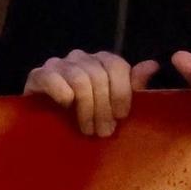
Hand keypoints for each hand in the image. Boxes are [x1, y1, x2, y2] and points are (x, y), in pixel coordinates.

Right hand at [23, 50, 159, 137]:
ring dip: (87, 109)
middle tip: (104, 131)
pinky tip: (65, 109)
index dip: (121, 93)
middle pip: (99, 75)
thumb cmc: (87, 115)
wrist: (47, 126)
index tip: (121, 117)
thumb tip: (153, 66)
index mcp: (102, 60)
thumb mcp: (114, 104)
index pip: (117, 65)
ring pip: (80, 79)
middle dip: (104, 108)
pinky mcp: (37, 74)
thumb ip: (133, 86)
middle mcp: (80, 57)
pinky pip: (53, 79)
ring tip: (88, 130)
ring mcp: (58, 63)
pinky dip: (62, 95)